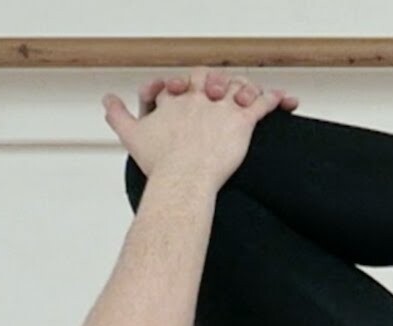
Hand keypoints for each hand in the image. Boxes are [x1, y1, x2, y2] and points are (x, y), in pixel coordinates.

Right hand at [103, 68, 298, 186]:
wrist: (182, 180)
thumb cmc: (160, 163)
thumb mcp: (131, 135)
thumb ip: (118, 115)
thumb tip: (106, 100)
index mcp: (175, 100)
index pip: (181, 84)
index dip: (185, 88)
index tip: (186, 94)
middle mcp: (199, 98)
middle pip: (210, 78)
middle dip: (214, 82)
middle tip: (219, 92)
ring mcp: (221, 107)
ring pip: (238, 87)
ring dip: (245, 89)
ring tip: (250, 96)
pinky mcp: (241, 120)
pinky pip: (262, 104)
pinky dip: (276, 100)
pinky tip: (286, 102)